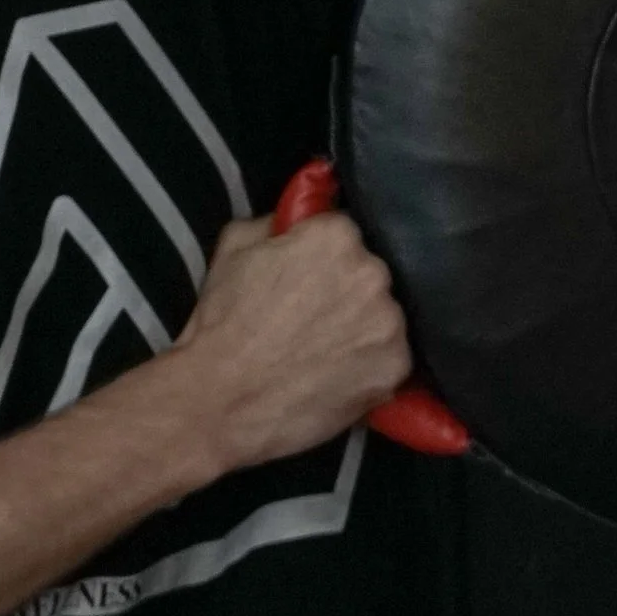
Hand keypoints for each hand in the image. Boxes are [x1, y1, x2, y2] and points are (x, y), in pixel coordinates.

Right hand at [172, 213, 410, 471]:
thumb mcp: (234, 248)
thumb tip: (301, 215)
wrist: (220, 401)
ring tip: (326, 353)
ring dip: (364, 329)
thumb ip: (276, 221)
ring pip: (384, 318)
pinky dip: (370, 368)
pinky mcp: (395, 368)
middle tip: (315, 319)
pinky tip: (339, 377)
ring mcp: (389, 323)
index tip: (308, 277)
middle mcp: (373, 273)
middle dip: (349, 291)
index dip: (325, 258)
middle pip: (371, 275)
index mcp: (336, 237)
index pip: (345, 235)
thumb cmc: (221, 324)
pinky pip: (390, 359)